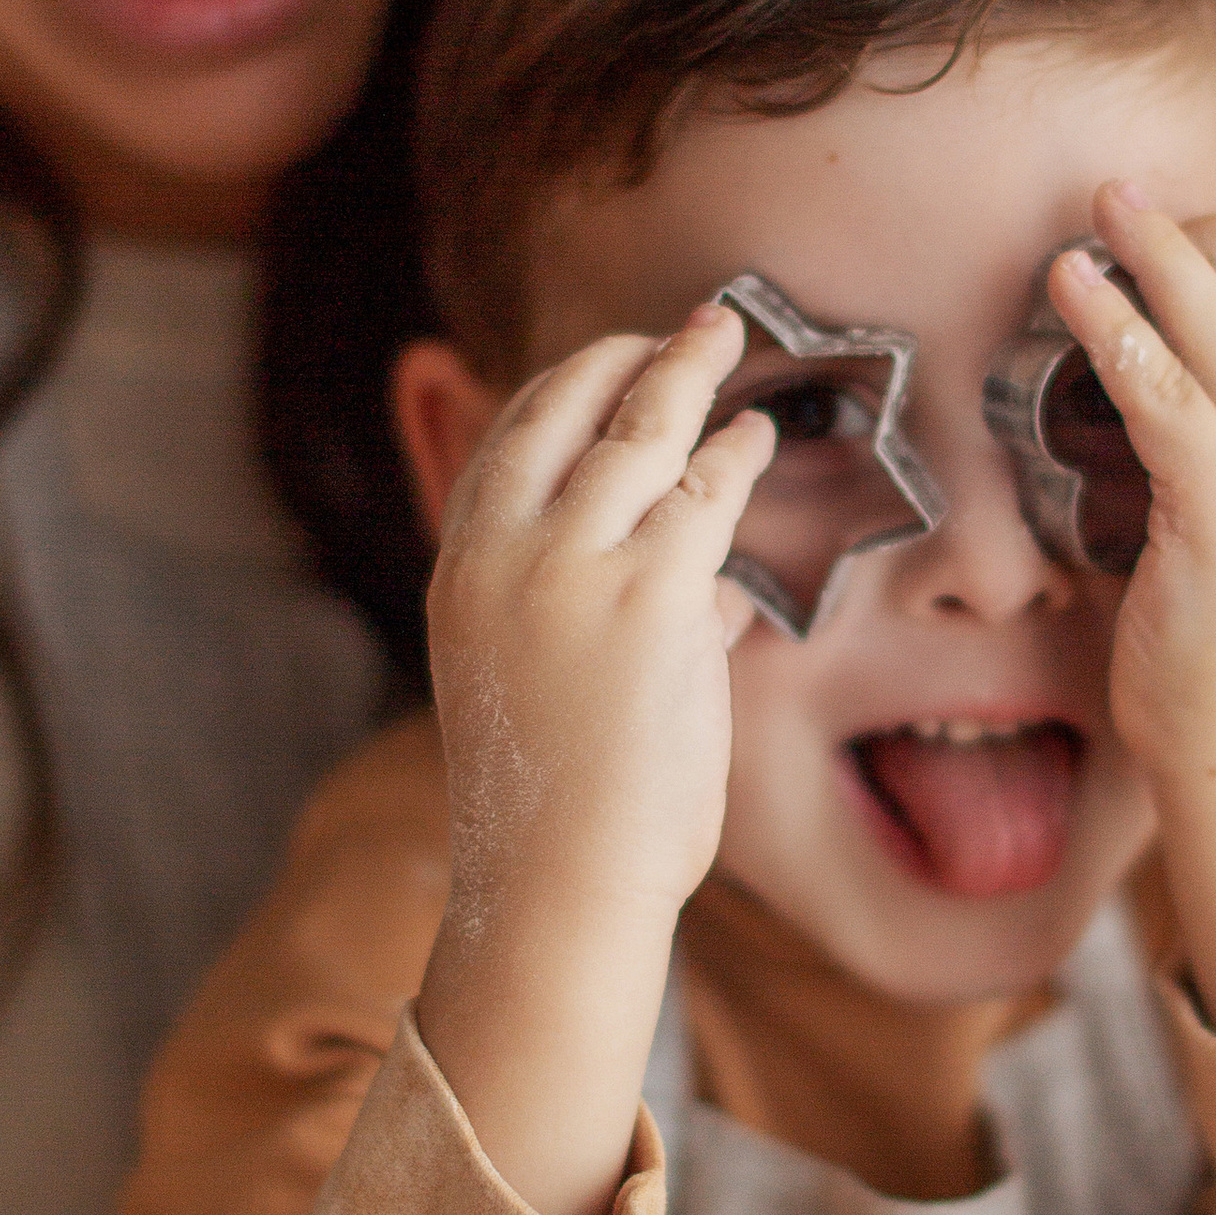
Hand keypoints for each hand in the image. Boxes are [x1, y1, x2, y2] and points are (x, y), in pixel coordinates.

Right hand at [415, 304, 771, 1214]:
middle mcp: (501, 554)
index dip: (563, 388)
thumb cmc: (559, 811)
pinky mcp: (648, 595)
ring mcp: (570, 568)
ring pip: (636, 437)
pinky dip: (733, 456)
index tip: (609, 365)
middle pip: (560, 411)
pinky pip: (701, 495)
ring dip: (685, 377)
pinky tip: (756, 437)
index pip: (504, 443)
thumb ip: (610, 619)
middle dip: (623, 357)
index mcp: (459, 572)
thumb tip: (714, 590)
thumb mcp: (539, 688)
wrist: (557, 885)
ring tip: (723, 338)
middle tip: (679, 329)